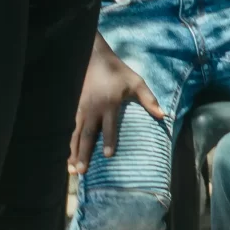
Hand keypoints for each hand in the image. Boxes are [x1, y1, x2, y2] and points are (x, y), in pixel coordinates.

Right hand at [68, 39, 163, 174]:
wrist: (93, 58)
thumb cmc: (117, 72)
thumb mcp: (136, 82)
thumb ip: (148, 99)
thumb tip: (163, 115)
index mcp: (109, 104)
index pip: (109, 126)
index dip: (108, 140)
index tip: (107, 156)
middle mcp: (93, 109)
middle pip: (87, 135)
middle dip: (83, 154)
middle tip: (82, 171)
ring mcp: (81, 110)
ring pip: (76, 135)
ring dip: (73, 153)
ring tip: (72, 170)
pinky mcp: (75, 109)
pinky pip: (71, 129)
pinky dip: (69, 143)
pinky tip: (67, 155)